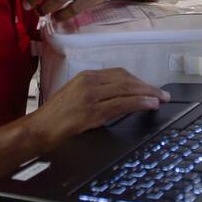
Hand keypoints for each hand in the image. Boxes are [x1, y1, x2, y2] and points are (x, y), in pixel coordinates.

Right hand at [27, 69, 169, 148]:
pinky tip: (150, 104)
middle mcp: (89, 82)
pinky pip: (122, 104)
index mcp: (86, 76)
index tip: (149, 87)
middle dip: (147, 86)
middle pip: (126, 79)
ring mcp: (91, 96)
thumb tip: (118, 96)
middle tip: (162, 93)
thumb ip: (94, 92)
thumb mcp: (75, 95)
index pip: (119, 73)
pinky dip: (139, 102)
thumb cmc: (55, 115)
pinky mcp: (92, 112)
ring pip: (127, 90)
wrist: (39, 128)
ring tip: (161, 99)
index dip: (138, 80)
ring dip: (148, 94)